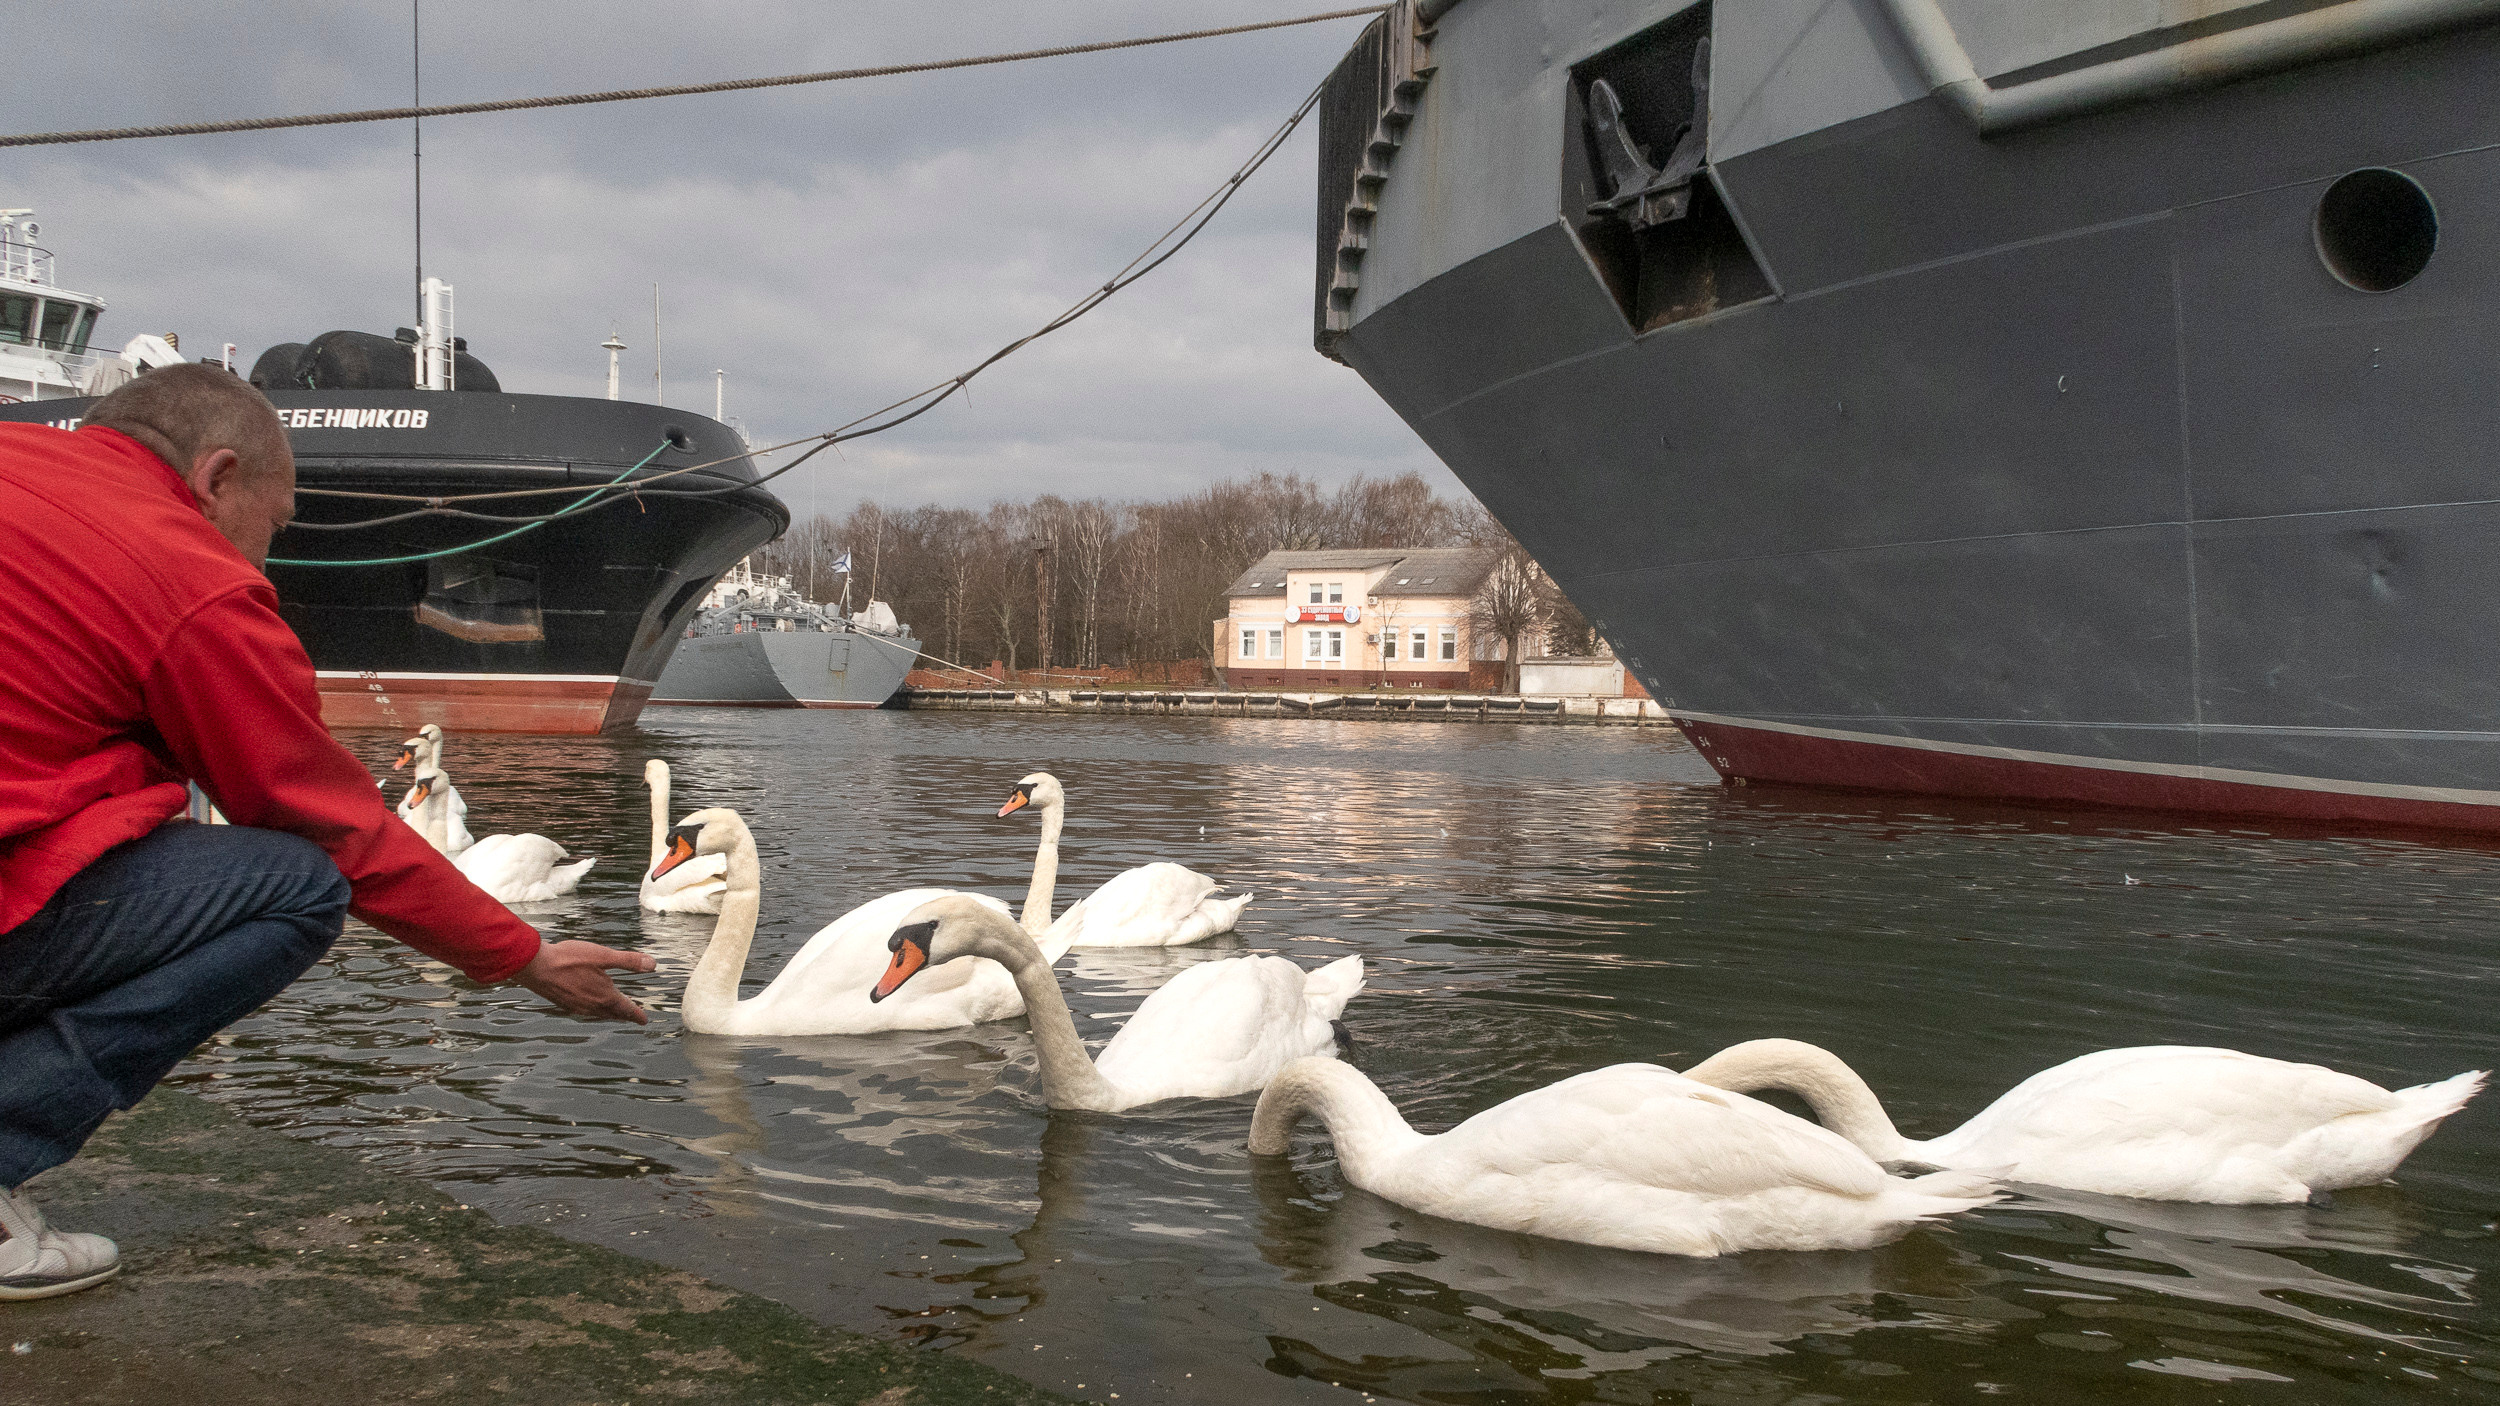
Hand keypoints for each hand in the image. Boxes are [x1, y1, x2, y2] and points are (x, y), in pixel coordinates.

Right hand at [512, 940, 656, 1023]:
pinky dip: (594, 1010)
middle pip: (613, 1014)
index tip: (644, 1021)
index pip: (626, 1009)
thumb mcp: (603, 956)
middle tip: (632, 1018)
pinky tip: (589, 1005)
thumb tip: (652, 965)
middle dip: (624, 1015)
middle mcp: (591, 1006)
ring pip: (598, 1014)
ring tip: (614, 1013)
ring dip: (609, 1014)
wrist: (535, 966)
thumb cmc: (568, 959)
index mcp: (604, 996)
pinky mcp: (564, 1003)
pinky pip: (585, 1011)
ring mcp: (576, 1006)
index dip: (637, 1014)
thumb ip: (628, 961)